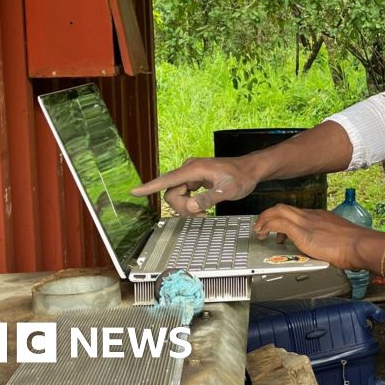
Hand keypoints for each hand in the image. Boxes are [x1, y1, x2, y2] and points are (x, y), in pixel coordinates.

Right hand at [131, 157, 258, 214]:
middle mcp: (189, 170)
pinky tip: (202, 209)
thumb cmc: (241, 177)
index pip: (167, 180)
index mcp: (194, 169)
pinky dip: (190, 205)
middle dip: (182, 208)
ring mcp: (191, 175)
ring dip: (187, 208)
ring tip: (205, 213)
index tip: (134, 192)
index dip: (150, 187)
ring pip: (176, 196)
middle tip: (201, 215)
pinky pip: (183, 195)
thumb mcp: (228, 190)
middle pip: (171, 193)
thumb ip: (209, 198)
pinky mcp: (194, 180)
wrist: (250, 170)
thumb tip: (191, 206)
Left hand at [254, 204, 371, 269]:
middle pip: (284, 208)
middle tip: (262, 226)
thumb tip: (328, 251)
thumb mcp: (339, 239)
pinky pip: (278, 223)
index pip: (296, 212)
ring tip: (259, 230)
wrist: (359, 244)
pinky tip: (263, 233)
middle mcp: (311, 215)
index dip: (284, 219)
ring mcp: (305, 221)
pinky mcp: (301, 230)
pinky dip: (267, 226)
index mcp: (319, 217)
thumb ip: (330, 241)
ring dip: (264, 220)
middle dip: (269, 215)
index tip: (278, 229)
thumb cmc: (354, 245)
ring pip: (278, 211)